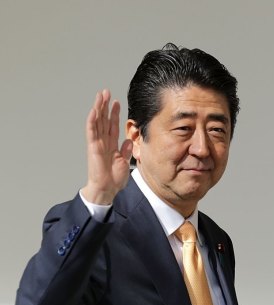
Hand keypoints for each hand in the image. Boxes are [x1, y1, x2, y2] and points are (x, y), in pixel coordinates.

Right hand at [81, 90, 132, 204]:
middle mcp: (103, 142)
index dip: (114, 113)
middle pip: (104, 120)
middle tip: (106, 92)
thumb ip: (126, 151)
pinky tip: (94, 111)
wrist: (107, 189)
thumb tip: (129, 140)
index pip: (112, 125)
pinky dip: (92, 122)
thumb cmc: (114, 178)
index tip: (116, 102)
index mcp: (111, 144)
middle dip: (105, 106)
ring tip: (100, 96)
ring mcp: (97, 144)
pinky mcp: (93, 148)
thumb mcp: (124, 162)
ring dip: (98, 108)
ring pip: (97, 122)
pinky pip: (92, 132)